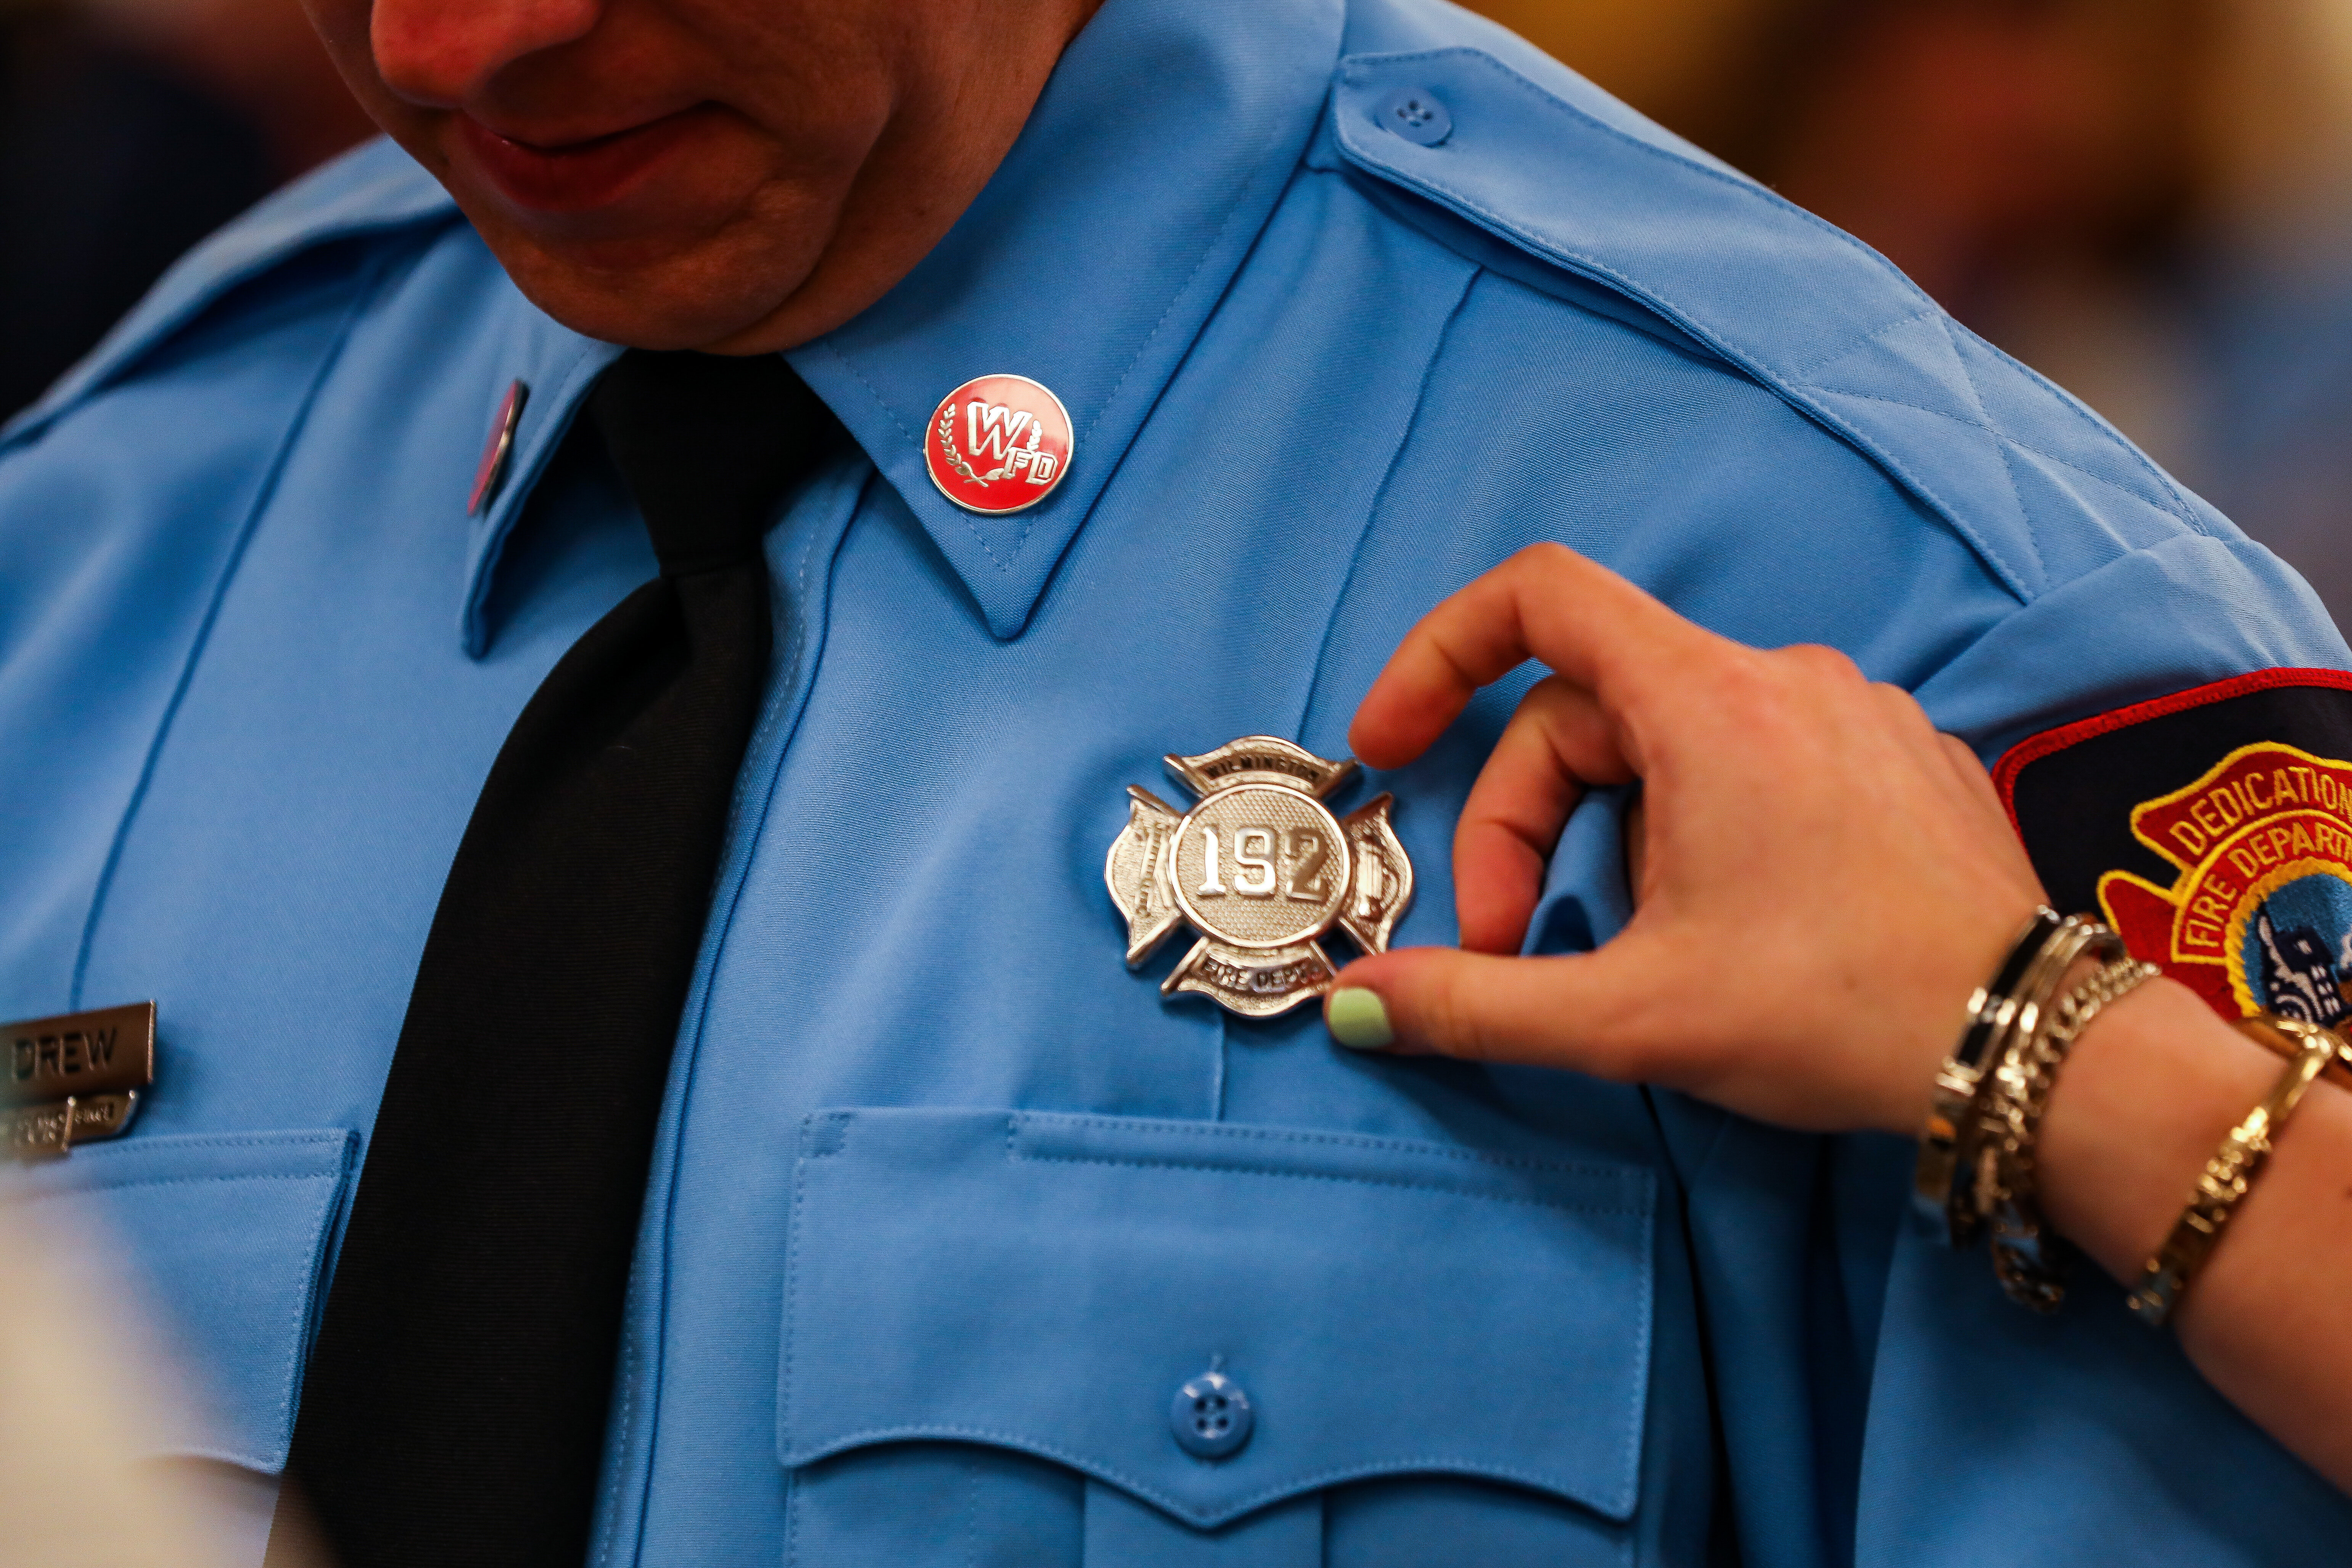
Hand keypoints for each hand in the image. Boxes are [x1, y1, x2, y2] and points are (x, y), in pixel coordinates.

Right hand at [1323, 543, 2048, 1135]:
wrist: (2033, 1050)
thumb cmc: (1842, 1014)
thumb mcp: (1632, 1018)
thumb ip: (1477, 1004)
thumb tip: (1356, 1005)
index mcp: (1708, 704)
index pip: (1538, 598)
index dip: (1440, 654)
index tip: (1394, 743)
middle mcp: (1782, 678)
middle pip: (1589, 710)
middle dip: (1527, 826)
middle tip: (1512, 945)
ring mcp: (1850, 712)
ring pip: (1669, 744)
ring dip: (1616, 838)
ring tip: (1644, 949)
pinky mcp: (1896, 758)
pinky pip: (1754, 761)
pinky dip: (1699, 830)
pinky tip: (1731, 926)